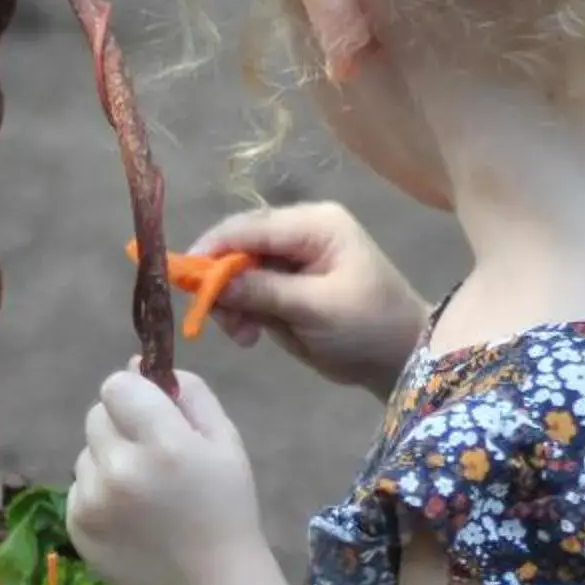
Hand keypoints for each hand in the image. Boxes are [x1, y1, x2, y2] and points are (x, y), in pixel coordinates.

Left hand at [67, 367, 268, 584]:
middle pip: (96, 414)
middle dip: (120, 425)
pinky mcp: (76, 525)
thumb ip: (189, 394)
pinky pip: (79, 486)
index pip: (117, 385)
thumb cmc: (226, 510)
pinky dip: (98, 493)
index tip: (151, 414)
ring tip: (143, 492)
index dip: (135, 394)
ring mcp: (93, 500)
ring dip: (108, 460)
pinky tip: (129, 516)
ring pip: (85, 451)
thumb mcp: (226, 442)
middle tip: (151, 457)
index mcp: (163, 443)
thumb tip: (139, 364)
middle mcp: (120, 468)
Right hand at [184, 201, 429, 399]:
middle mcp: (301, 232)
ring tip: (243, 337)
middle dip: (222, 283)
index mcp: (315, 224)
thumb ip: (263, 291)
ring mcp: (294, 259)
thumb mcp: (316, 310)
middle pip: (239, 246)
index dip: (211, 250)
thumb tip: (210, 281)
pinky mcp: (289, 285)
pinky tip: (251, 336)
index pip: (249, 227)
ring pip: (239, 272)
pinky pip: (251, 291)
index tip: (181, 278)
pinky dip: (244, 313)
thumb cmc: (370, 327)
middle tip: (221, 323)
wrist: (404, 360)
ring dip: (232, 304)